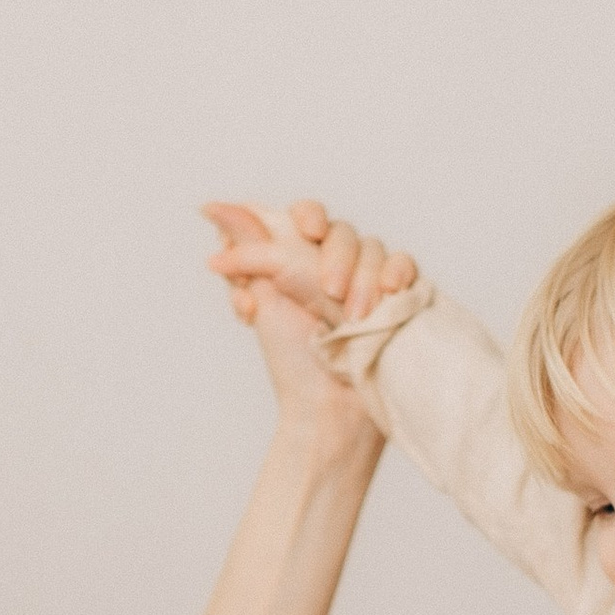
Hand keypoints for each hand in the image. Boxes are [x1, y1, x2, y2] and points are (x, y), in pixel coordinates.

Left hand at [200, 205, 392, 457]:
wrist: (330, 407)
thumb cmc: (292, 359)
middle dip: (336, 258)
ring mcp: (366, 279)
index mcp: (296, 261)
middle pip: (341, 231)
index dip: (306, 215)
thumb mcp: (263, 300)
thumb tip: (210, 207)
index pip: (303, 216)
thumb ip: (246, 252)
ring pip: (373, 247)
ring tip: (354, 315)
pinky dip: (397, 273)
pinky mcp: (397, 295)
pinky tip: (389, 292)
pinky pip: (404, 265)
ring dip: (363, 277)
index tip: (307, 230)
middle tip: (330, 291)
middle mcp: (332, 264)